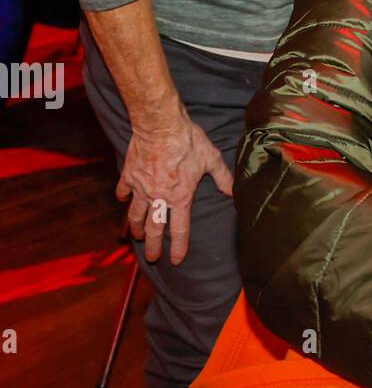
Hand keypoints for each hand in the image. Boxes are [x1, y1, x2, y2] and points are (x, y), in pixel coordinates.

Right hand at [117, 110, 233, 263]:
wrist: (160, 126)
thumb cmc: (188, 142)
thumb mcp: (211, 159)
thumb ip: (223, 178)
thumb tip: (233, 192)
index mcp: (180, 197)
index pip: (180, 229)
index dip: (179, 247)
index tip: (176, 260)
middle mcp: (159, 197)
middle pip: (154, 229)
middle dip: (153, 246)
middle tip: (151, 257)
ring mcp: (141, 188)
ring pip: (136, 215)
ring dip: (136, 227)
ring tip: (138, 236)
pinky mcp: (129, 176)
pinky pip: (123, 191)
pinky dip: (123, 198)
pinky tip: (123, 201)